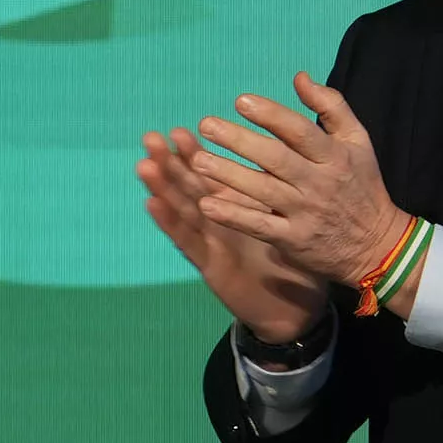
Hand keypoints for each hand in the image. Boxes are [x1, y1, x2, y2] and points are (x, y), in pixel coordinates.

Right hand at [137, 128, 333, 342]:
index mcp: (239, 209)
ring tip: (144, 165)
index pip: (214, 176)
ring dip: (162, 188)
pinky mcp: (211, 266)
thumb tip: (288, 156)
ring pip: (183, 211)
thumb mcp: (293, 221)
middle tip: (151, 138)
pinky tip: (152, 204)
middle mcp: (220, 223)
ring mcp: (212, 244)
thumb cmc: (298, 265)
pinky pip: (189, 242)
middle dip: (170, 164)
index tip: (181, 131)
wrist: (296, 311)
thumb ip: (284, 191)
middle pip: (190, 188)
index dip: (195, 154)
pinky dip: (170, 223)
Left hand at [184, 75, 415, 297]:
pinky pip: (258, 226)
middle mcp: (319, 183)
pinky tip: (206, 204)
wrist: (376, 244)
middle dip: (239, 141)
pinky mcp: (292, 240)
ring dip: (228, 175)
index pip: (300, 131)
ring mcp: (305, 213)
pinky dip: (233, 216)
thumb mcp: (358, 142)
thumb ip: (332, 106)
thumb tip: (300, 77)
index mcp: (335, 156)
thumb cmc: (360, 184)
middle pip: (276, 159)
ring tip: (197, 160)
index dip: (271, 115)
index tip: (240, 101)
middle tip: (206, 125)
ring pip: (262, 191)